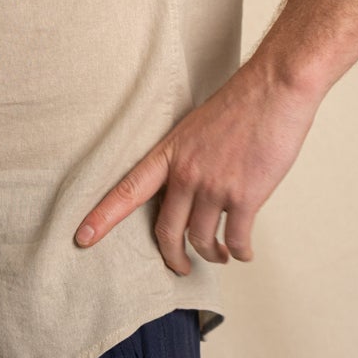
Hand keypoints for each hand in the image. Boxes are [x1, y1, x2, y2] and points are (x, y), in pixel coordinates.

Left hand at [73, 57, 320, 273]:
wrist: (274, 88)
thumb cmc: (240, 104)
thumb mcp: (196, 127)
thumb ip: (186, 159)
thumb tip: (190, 190)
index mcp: (170, 153)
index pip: (128, 190)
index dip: (103, 218)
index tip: (83, 238)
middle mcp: (186, 173)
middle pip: (167, 231)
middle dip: (173, 257)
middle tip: (180, 268)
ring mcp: (214, 187)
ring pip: (203, 240)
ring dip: (212, 255)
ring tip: (221, 256)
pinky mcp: (245, 197)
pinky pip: (237, 238)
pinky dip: (240, 251)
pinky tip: (243, 251)